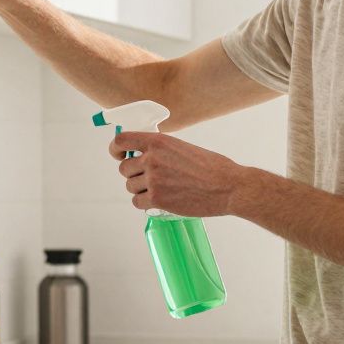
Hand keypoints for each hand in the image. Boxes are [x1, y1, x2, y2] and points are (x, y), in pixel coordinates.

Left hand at [109, 132, 246, 216]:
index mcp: (158, 142)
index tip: (119, 155)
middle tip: (149, 178)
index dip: (115, 149)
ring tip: (159, 189)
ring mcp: (153, 180)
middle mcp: (151, 159)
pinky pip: (137, 202)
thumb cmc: (212, 166)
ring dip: (140, 189)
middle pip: (124, 168)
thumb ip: (161, 150)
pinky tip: (157, 200)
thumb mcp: (182, 147)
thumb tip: (144, 156)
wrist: (228, 186)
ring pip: (130, 186)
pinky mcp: (157, 199)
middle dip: (133, 174)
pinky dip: (144, 203)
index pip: (121, 141)